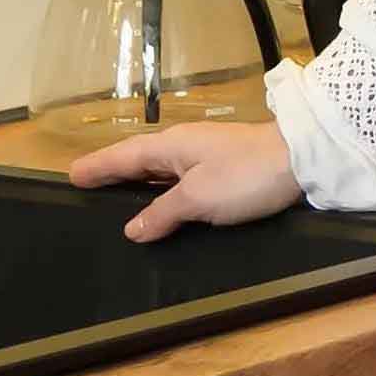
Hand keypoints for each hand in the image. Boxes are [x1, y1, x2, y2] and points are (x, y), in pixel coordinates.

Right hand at [66, 122, 302, 242]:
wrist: (304, 161)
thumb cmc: (246, 175)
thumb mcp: (197, 198)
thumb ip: (162, 213)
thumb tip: (132, 229)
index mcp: (170, 146)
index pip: (122, 157)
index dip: (97, 168)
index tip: (71, 176)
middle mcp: (185, 147)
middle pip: (140, 161)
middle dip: (114, 174)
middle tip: (87, 186)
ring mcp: (208, 157)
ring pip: (163, 171)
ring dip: (140, 183)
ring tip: (118, 199)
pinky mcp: (228, 170)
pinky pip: (183, 180)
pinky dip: (166, 191)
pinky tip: (166, 205)